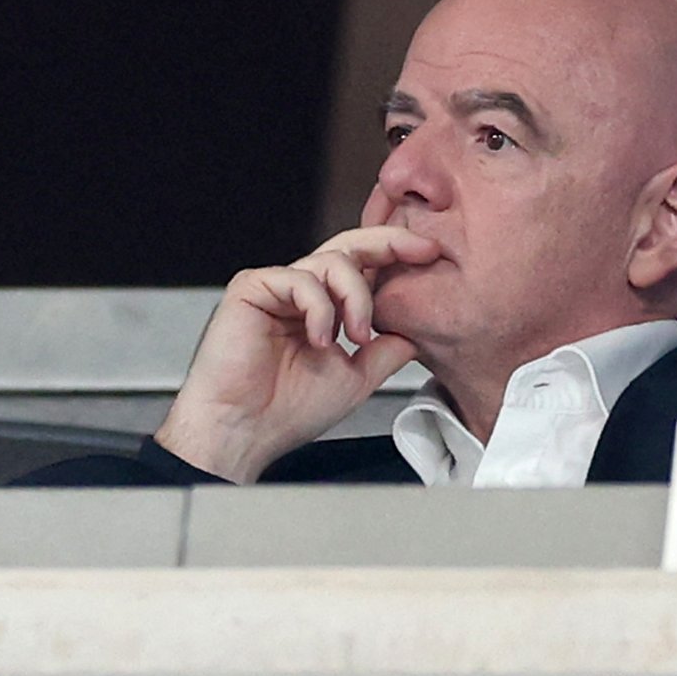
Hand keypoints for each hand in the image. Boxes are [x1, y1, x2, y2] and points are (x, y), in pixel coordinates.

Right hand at [153, 226, 441, 481]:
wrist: (244, 431)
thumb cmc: (287, 411)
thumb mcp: (357, 378)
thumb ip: (388, 350)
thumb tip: (422, 331)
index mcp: (325, 307)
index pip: (364, 267)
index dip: (397, 254)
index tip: (432, 255)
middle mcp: (302, 291)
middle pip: (350, 246)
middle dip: (391, 243)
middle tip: (422, 251)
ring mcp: (277, 286)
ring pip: (332, 261)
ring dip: (356, 297)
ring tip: (357, 337)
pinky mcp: (252, 287)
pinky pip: (299, 278)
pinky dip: (320, 308)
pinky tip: (320, 339)